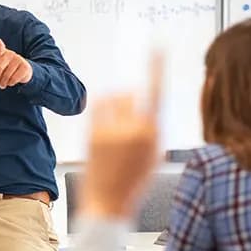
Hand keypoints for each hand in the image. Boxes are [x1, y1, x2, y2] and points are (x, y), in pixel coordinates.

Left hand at [0, 39, 32, 88]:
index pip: (0, 49)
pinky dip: (10, 83)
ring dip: (3, 83)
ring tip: (3, 85)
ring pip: (6, 75)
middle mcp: (11, 54)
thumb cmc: (7, 68)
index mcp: (2, 53)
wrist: (23, 71)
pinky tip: (10, 83)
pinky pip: (14, 79)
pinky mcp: (25, 67)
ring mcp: (19, 60)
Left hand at [80, 54, 161, 219]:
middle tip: (128, 115)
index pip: (158, 93)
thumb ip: (153, 129)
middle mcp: (133, 130)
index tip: (158, 47)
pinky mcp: (92, 134)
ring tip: (116, 123)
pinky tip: (104, 119)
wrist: (108, 204)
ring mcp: (111, 131)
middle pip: (132, 93)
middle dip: (132, 99)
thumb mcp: (154, 157)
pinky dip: (102, 107)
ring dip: (116, 103)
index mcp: (153, 135)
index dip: (157, 67)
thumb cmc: (134, 183)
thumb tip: (148, 106)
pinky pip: (97, 106)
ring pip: (113, 98)